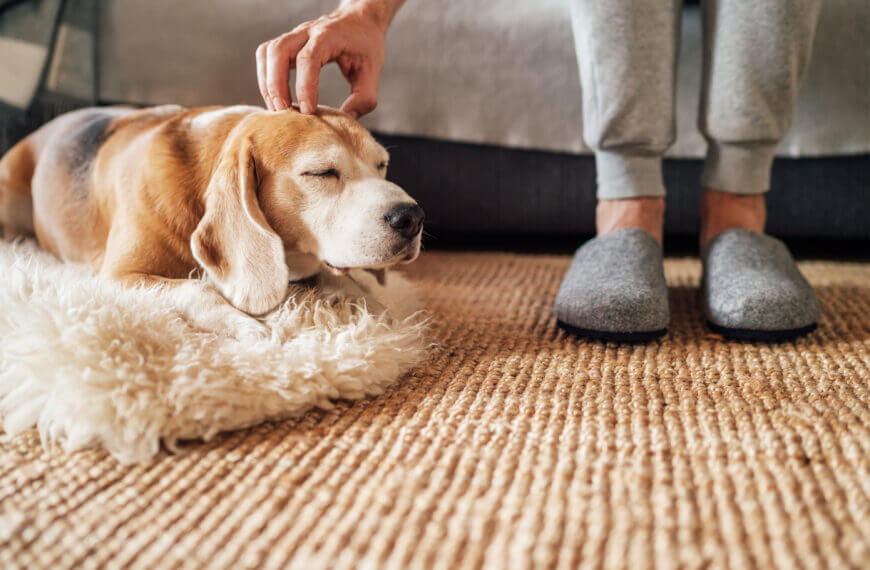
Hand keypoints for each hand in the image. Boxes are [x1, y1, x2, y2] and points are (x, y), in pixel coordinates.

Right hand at [256, 5, 389, 117]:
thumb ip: (364, 97)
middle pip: (279, 51)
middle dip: (276, 84)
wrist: (360, 20)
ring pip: (268, 52)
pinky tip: (276, 96)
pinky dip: (265, 77)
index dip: (305, 86)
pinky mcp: (287, 43)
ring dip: (267, 82)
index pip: (308, 58)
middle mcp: (307, 32)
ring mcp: (294, 35)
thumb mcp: (373, 70)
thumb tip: (345, 118)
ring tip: (277, 108)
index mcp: (329, 36)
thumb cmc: (366, 44)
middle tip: (283, 111)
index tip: (308, 111)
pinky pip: (266, 56)